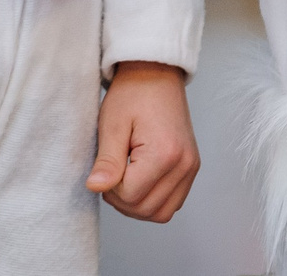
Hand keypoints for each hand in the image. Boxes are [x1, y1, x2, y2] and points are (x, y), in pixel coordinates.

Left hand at [87, 61, 199, 222]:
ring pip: (162, 213)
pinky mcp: (191, 168)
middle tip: (111, 174)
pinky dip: (153, 200)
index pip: (131, 196)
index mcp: (165, 153)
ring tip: (124, 179)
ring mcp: (190, 168)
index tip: (105, 167)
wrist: (156, 73)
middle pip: (147, 209)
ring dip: (138, 205)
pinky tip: (139, 181)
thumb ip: (107, 161)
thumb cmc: (133, 93)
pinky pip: (173, 202)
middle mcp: (184, 165)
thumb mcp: (112, 124)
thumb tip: (96, 187)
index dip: (110, 188)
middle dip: (122, 199)